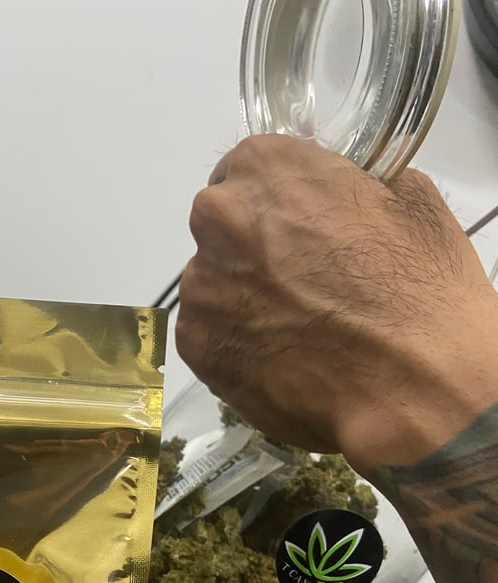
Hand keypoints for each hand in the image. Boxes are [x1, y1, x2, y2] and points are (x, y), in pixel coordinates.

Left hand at [176, 134, 497, 473]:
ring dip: (240, 298)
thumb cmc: (419, 287)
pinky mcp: (194, 344)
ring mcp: (200, 285)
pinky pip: (208, 334)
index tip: (294, 227)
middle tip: (296, 283)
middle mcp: (219, 218)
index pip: (249, 170)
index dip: (273, 200)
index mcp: (265, 167)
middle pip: (223, 226)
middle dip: (251, 247)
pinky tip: (276, 361)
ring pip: (212, 283)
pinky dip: (233, 344)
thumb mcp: (408, 203)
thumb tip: (331, 196)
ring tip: (292, 332)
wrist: (408, 384)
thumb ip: (348, 187)